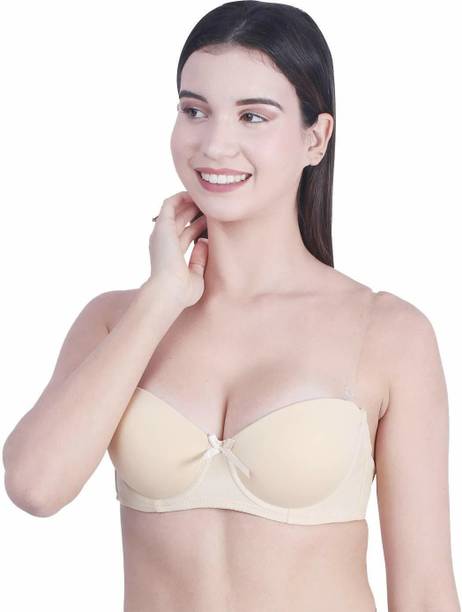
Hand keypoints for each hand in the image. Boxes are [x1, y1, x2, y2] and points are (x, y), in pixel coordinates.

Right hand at [147, 191, 207, 308]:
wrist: (169, 292)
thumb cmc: (182, 292)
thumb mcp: (196, 276)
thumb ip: (199, 259)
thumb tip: (203, 242)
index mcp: (170, 255)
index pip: (185, 236)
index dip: (198, 227)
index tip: (213, 223)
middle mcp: (164, 243)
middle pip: (181, 221)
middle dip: (196, 213)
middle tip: (214, 207)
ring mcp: (162, 233)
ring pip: (176, 210)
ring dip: (191, 202)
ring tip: (207, 198)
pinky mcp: (162, 225)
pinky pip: (170, 203)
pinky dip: (182, 197)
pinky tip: (197, 195)